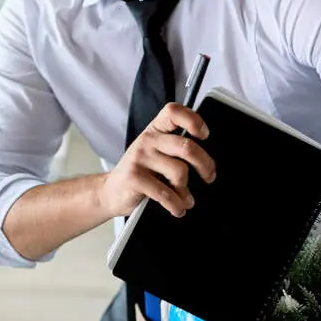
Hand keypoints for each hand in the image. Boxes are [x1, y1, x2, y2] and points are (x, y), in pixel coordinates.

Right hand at [96, 102, 215, 217]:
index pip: (174, 112)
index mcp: (155, 130)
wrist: (111, 191)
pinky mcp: (134, 177)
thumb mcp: (155, 153)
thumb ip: (176, 150)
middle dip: (205, 165)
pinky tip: (177, 208)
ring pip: (180, 172)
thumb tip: (207, 162)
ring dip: (187, 191)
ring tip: (186, 199)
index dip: (194, 120)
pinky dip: (176, 205)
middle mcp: (147, 140)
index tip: (204, 135)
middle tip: (209, 176)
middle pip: (187, 147)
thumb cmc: (139, 172)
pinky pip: (165, 193)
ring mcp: (139, 158)